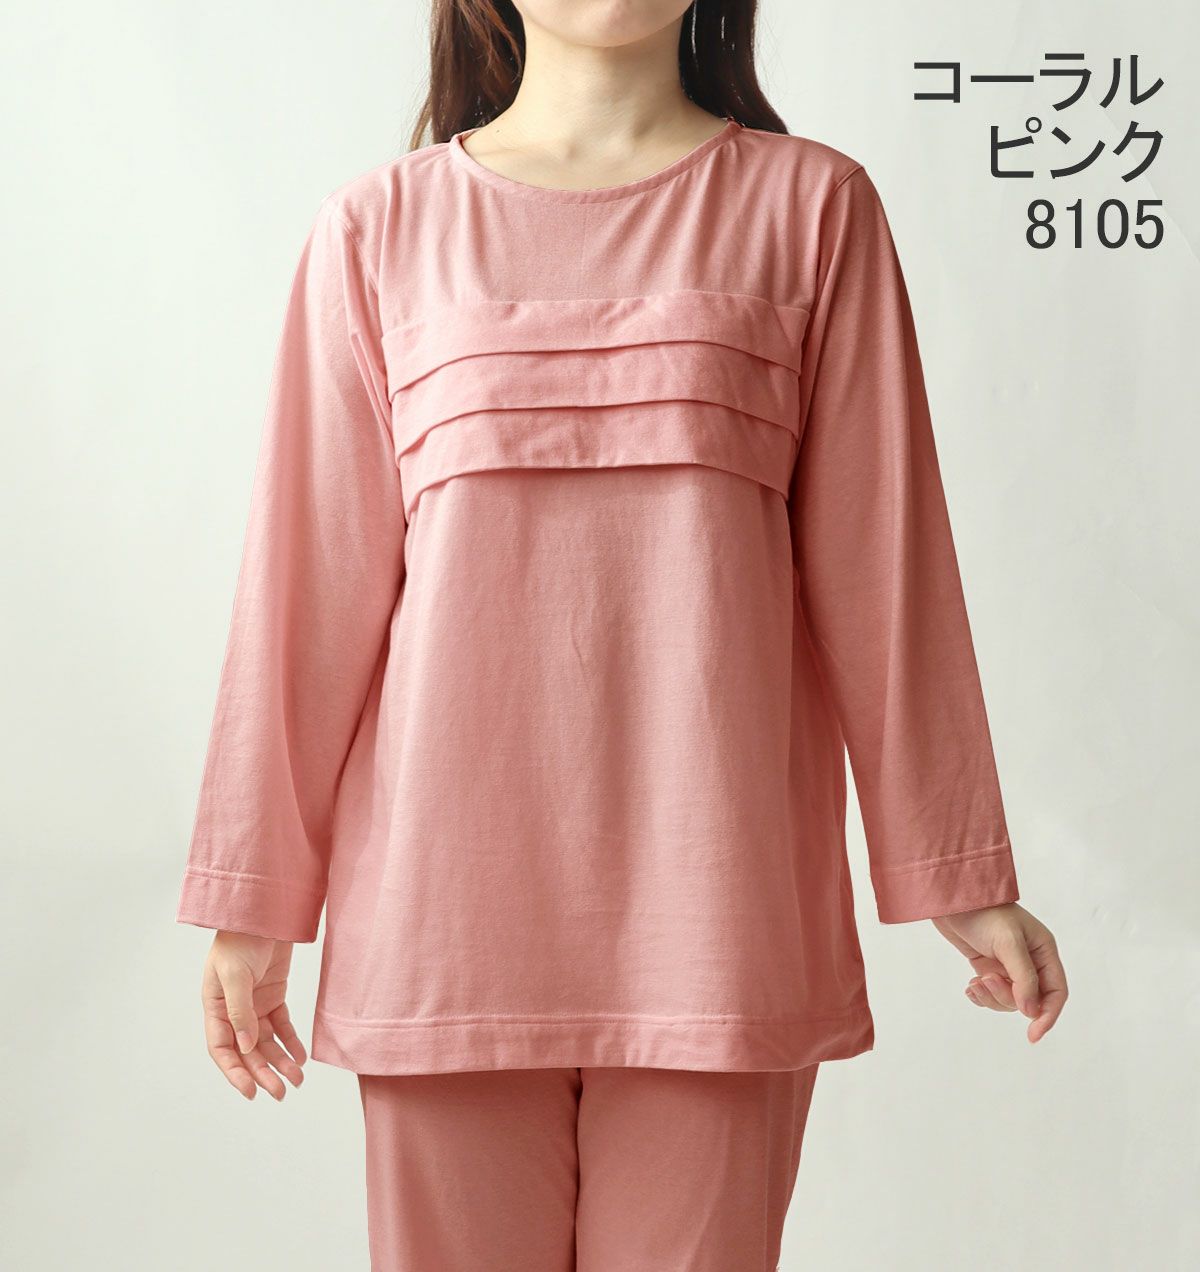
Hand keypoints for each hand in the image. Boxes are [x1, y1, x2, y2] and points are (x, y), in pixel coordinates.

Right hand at [200, 931, 307, 1099]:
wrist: (265, 912)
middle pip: (247, 1051)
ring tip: (297, 1080)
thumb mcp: (235, 974)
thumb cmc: (241, 939)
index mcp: (214, 1007)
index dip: (234, 1072)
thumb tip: (247, 1047)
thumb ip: (240, 1011)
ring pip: (266, 1042)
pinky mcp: (273, 996)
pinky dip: (291, 1041)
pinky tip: (301, 1056)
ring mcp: (254, 1004)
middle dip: (263, 1073)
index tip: (250, 1092)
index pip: (222, 1049)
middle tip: (281, 1093)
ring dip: (280, 1061)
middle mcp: (233, 1011)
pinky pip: (282, 1025)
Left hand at [933, 903, 1066, 1043]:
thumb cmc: (985, 913)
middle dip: (1007, 997)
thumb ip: (1023, 978)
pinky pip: (991, 994)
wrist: (953, 898)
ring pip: (1009, 1000)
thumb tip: (1031, 1011)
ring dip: (991, 996)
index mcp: (1044, 951)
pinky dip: (981, 995)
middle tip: (986, 980)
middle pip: (1029, 1000)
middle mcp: (1030, 961)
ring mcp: (1008, 965)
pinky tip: (970, 986)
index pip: (1056, 992)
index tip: (1033, 1035)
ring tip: (976, 981)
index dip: (1048, 1015)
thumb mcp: (1009, 943)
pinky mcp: (988, 966)